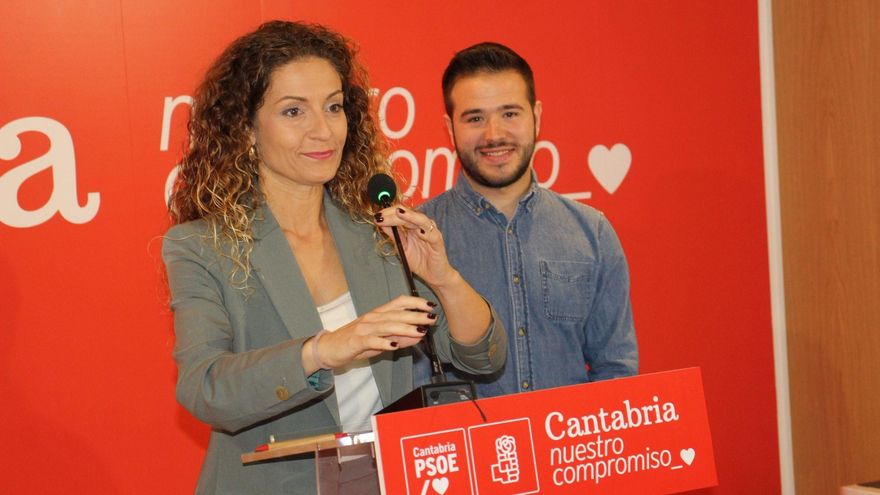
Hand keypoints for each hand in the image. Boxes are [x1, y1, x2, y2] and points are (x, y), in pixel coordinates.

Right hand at [312, 295, 436, 368]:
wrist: (328, 348)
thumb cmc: (354, 343)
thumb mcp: (380, 340)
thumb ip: (399, 338)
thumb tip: (419, 335)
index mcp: (378, 314)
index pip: (399, 303)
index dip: (415, 302)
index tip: (430, 306)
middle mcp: (372, 318)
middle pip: (396, 314)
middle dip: (416, 316)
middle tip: (432, 318)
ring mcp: (363, 328)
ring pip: (387, 326)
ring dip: (404, 328)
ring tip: (420, 331)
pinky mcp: (356, 341)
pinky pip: (371, 341)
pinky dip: (383, 342)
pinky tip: (394, 345)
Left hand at [374, 206, 457, 287]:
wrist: (433, 275)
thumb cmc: (420, 261)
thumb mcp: (402, 247)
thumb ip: (393, 235)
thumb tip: (380, 223)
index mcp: (414, 226)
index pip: (402, 213)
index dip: (389, 212)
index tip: (377, 215)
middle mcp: (423, 226)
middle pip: (409, 214)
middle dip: (394, 214)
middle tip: (382, 215)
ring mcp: (432, 233)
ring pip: (422, 220)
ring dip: (410, 216)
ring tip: (399, 214)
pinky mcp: (438, 243)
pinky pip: (433, 236)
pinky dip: (427, 233)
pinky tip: (419, 232)